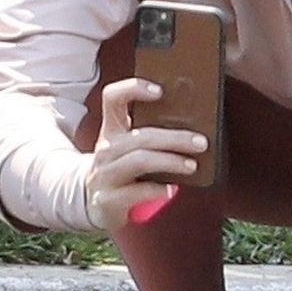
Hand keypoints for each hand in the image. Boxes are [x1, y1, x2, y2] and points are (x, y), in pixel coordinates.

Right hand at [83, 76, 207, 231]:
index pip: (113, 98)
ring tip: (191, 165)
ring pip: (139, 160)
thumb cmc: (120, 170)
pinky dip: (158, 190)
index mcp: (112, 130)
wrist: (90, 201)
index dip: (133, 89)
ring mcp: (104, 174)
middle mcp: (106, 149)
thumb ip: (150, 137)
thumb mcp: (126, 148)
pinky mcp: (107, 199)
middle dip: (174, 138)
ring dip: (170, 161)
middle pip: (140, 136)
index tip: (159, 91)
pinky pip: (136, 191)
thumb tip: (193, 130)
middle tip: (200, 142)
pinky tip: (172, 190)